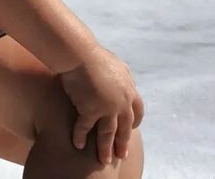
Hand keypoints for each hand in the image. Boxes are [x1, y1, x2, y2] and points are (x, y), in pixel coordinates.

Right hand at [58, 46, 143, 165]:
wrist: (80, 53)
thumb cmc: (94, 55)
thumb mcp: (116, 64)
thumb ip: (123, 77)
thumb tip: (127, 81)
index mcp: (129, 89)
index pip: (137, 111)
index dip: (133, 122)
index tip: (130, 130)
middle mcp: (122, 101)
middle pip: (124, 128)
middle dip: (122, 143)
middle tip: (121, 155)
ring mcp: (108, 107)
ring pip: (108, 134)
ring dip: (105, 149)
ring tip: (103, 161)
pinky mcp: (91, 110)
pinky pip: (86, 128)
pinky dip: (81, 137)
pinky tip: (78, 145)